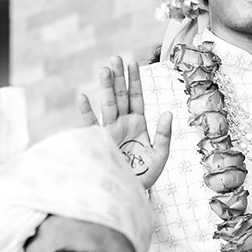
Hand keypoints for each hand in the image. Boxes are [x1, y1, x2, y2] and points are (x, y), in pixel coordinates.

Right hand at [78, 56, 172, 189]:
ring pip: (107, 105)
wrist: (128, 193)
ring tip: (105, 69)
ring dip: (106, 88)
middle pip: (120, 96)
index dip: (134, 80)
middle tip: (116, 57)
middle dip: (119, 77)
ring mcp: (110, 132)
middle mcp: (122, 124)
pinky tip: (83, 97)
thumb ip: (165, 134)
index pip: (136, 97)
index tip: (133, 62)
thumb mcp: (160, 156)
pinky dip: (86, 112)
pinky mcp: (99, 143)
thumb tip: (168, 112)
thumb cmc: (144, 175)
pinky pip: (91, 125)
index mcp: (138, 124)